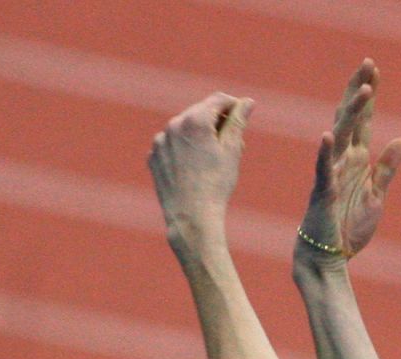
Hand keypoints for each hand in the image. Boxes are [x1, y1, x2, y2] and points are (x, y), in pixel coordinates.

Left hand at [149, 93, 254, 250]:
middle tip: (233, 144)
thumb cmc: (216, 185)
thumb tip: (247, 102)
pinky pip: (171, 145)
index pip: (218, 100)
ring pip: (184, 129)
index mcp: (195, 120)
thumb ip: (238, 122)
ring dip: (199, 136)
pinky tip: (194, 169)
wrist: (191, 216)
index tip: (243, 114)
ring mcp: (160, 140)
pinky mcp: (153, 155)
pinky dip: (183, 150)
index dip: (234, 105)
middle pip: (200, 112)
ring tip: (213, 161)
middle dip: (217, 123)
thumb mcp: (232, 151)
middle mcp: (173, 124)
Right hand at [297, 60, 400, 265]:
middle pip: (351, 117)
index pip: (363, 120)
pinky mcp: (324, 190)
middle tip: (368, 64)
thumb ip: (388, 167)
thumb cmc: (349, 226)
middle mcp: (343, 159)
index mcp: (357, 160)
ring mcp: (332, 172)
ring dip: (352, 113)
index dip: (368, 94)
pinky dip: (326, 152)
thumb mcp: (377, 195)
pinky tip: (329, 135)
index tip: (374, 70)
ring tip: (364, 91)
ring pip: (341, 135)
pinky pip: (323, 168)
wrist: (329, 256)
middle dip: (359, 91)